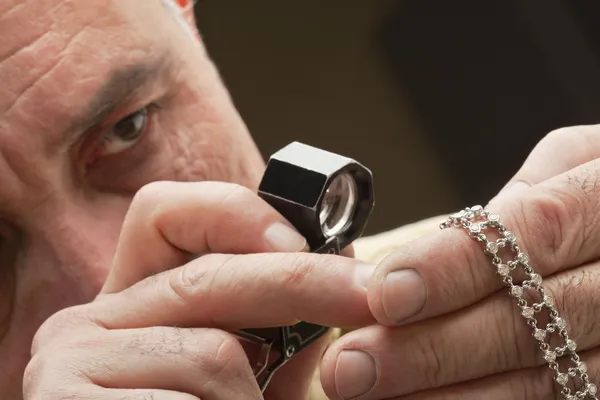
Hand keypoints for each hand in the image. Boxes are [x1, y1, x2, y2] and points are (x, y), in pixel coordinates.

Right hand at [23, 181, 374, 399]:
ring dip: (254, 399)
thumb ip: (271, 327)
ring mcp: (66, 363)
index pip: (163, 214)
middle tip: (366, 295)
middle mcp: (87, 321)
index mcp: (129, 304)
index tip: (303, 239)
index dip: (236, 214)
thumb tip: (339, 270)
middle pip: (205, 277)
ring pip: (211, 353)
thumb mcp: (240, 379)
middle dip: (302, 283)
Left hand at [320, 125, 599, 398]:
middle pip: (529, 321)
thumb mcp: (571, 164)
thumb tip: (424, 254)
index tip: (384, 295)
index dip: (456, 267)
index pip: (535, 231)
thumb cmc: (595, 190)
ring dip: (449, 396)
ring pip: (543, 379)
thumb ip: (512, 202)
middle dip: (432, 349)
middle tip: (351, 368)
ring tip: (373, 397)